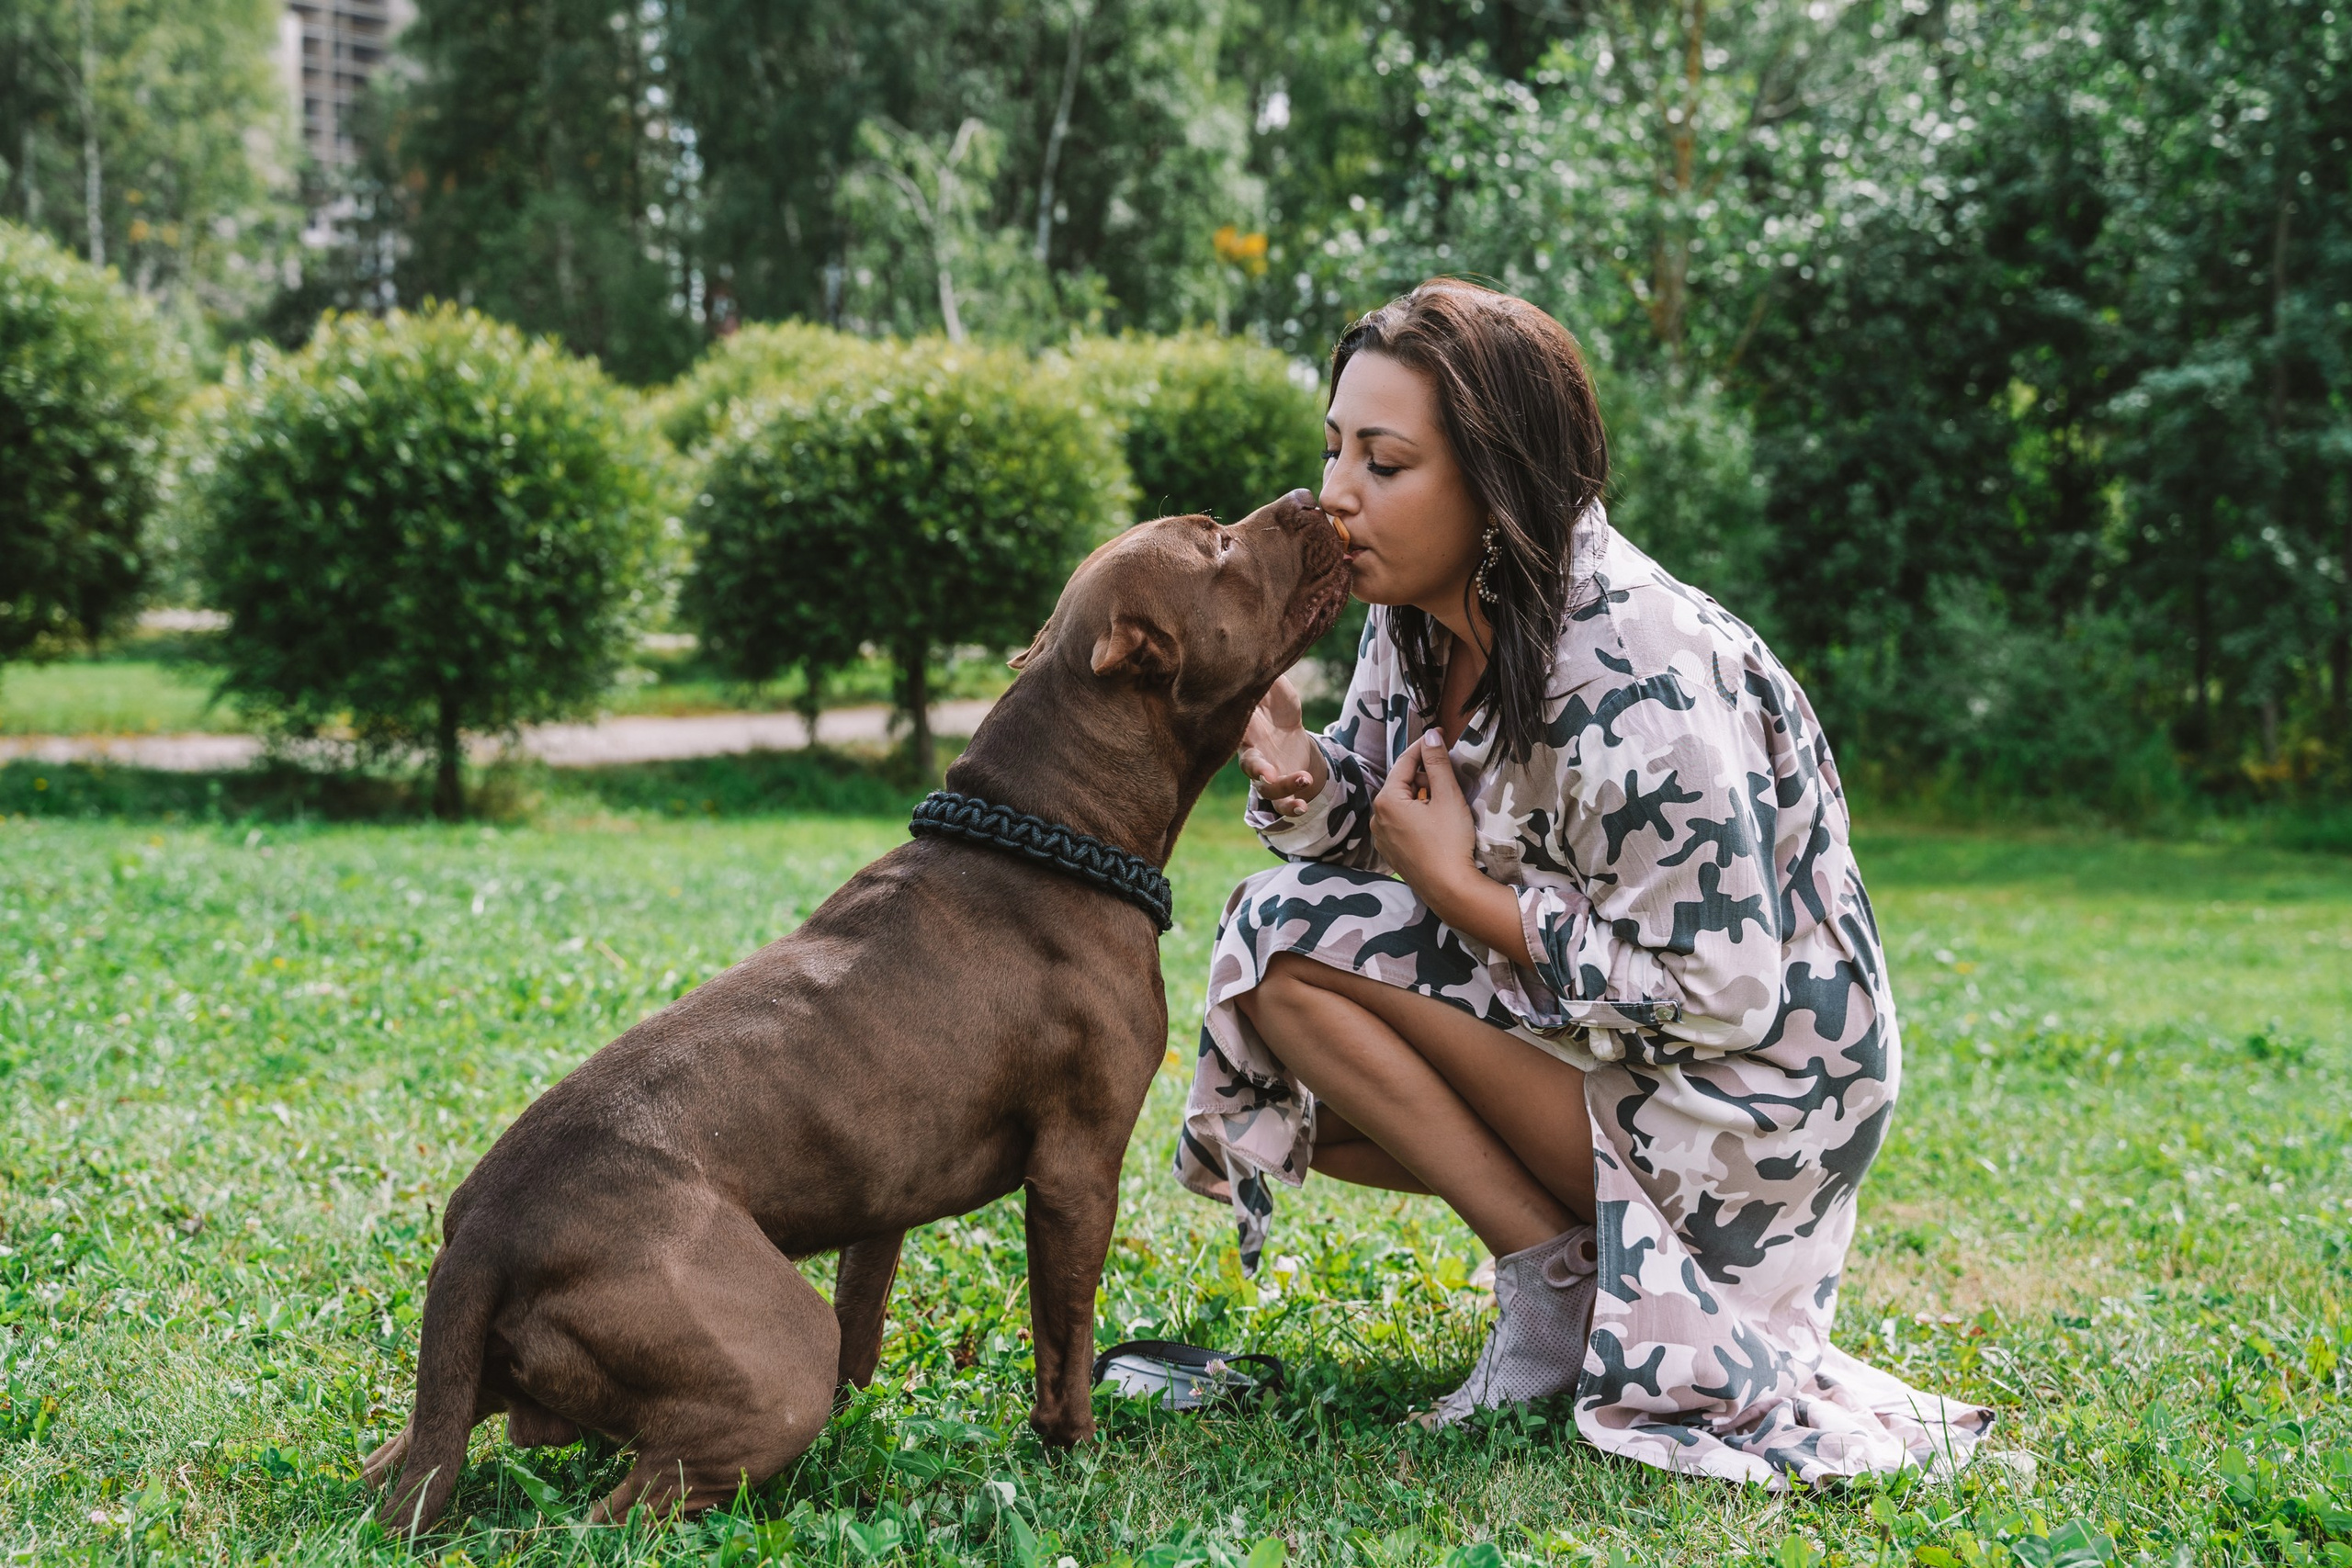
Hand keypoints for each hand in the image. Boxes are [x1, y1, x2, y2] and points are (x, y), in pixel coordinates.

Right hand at [1238, 674, 1326, 815]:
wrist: (1290, 729)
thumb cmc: (1277, 705)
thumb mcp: (1277, 688)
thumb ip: (1267, 676)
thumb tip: (1260, 648)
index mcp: (1246, 730)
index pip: (1237, 735)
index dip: (1239, 739)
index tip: (1249, 740)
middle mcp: (1252, 755)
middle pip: (1249, 767)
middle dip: (1258, 773)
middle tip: (1269, 773)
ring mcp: (1266, 774)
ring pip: (1266, 790)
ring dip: (1283, 789)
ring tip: (1304, 779)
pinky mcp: (1281, 787)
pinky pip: (1281, 804)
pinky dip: (1291, 807)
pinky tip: (1303, 807)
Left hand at [1372, 730, 1533, 963]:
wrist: (1450, 890)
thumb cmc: (1450, 842)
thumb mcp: (1447, 797)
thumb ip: (1438, 763)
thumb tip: (1431, 734)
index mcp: (1386, 801)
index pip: (1405, 762)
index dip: (1425, 746)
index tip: (1440, 733)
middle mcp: (1376, 818)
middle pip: (1402, 783)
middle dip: (1425, 775)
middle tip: (1449, 773)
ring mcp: (1381, 837)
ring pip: (1402, 804)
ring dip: (1422, 796)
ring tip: (1445, 799)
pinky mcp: (1391, 852)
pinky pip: (1401, 823)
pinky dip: (1417, 815)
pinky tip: (1436, 821)